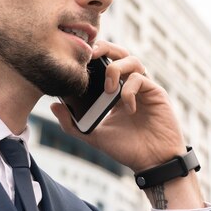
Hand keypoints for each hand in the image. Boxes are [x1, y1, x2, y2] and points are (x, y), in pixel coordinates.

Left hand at [50, 41, 186, 173]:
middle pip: (119, 53)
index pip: (104, 64)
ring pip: (132, 60)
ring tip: (108, 89)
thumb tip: (53, 105)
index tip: (77, 58)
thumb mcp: (93, 136)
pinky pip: (140, 79)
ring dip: (116, 69)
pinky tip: (127, 109)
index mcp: (115, 91)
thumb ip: (72, 123)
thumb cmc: (126, 149)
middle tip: (90, 54)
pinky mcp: (156, 92)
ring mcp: (144, 87)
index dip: (93, 56)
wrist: (151, 163)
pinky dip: (129, 91)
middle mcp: (130, 85)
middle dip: (104, 47)